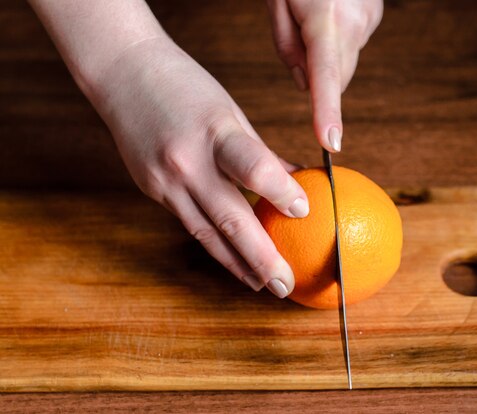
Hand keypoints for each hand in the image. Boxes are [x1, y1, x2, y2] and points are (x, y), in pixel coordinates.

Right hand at [91, 37, 308, 297]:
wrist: (122, 72)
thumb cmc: (186, 86)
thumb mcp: (231, 111)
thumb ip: (260, 151)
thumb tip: (296, 180)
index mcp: (215, 131)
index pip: (253, 168)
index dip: (280, 192)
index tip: (304, 211)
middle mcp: (187, 161)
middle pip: (230, 219)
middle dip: (261, 258)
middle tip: (286, 285)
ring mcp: (165, 180)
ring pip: (206, 234)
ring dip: (237, 264)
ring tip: (263, 285)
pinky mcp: (152, 190)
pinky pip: (190, 223)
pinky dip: (214, 245)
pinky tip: (233, 260)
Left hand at [266, 0, 382, 151]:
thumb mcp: (277, 0)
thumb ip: (287, 47)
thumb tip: (305, 85)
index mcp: (327, 18)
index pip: (326, 78)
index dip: (328, 113)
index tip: (331, 144)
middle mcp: (354, 22)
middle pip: (336, 78)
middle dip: (317, 74)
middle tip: (297, 34)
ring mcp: (369, 18)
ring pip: (345, 62)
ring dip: (328, 55)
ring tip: (313, 14)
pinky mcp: (374, 15)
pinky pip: (353, 44)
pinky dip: (339, 39)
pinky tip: (330, 11)